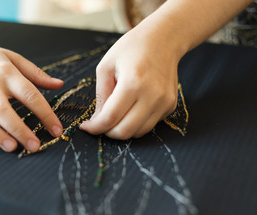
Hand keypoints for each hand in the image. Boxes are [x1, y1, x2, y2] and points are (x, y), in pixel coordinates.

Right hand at [0, 37, 62, 151]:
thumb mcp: (12, 58)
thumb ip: (36, 73)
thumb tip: (59, 84)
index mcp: (6, 73)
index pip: (30, 94)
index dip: (45, 114)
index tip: (57, 130)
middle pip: (3, 110)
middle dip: (19, 130)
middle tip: (35, 146)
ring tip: (12, 148)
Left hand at [80, 23, 179, 138]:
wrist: (164, 39)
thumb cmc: (132, 48)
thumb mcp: (106, 66)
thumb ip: (101, 95)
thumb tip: (98, 120)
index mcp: (133, 82)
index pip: (111, 117)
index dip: (95, 127)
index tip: (86, 127)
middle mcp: (152, 95)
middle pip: (125, 131)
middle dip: (107, 132)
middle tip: (100, 123)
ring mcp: (164, 102)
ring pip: (138, 133)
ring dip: (122, 129)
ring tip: (116, 113)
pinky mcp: (170, 105)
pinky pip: (149, 125)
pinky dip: (136, 123)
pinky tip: (132, 107)